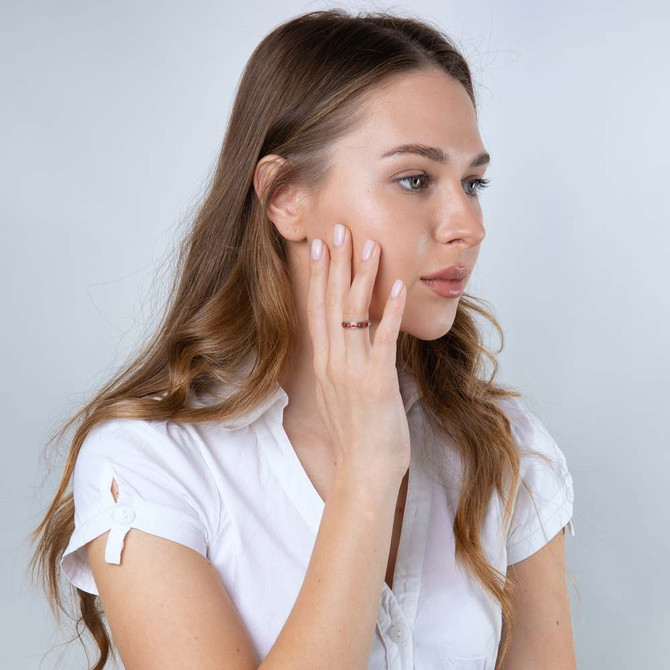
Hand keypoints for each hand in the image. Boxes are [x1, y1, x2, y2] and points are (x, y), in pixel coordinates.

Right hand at [306, 223, 410, 481]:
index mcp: (324, 363)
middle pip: (330, 302)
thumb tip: (352, 349)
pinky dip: (388, 310)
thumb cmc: (357, 438)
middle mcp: (332, 361)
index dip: (320, 276)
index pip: (317, 309)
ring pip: (352, 313)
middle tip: (337, 228)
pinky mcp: (376, 381)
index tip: (321, 247)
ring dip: (361, 275)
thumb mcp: (341, 397)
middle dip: (335, 262)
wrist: (362, 473)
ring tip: (367, 243)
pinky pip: (383, 338)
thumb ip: (342, 368)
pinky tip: (396, 285)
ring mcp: (351, 370)